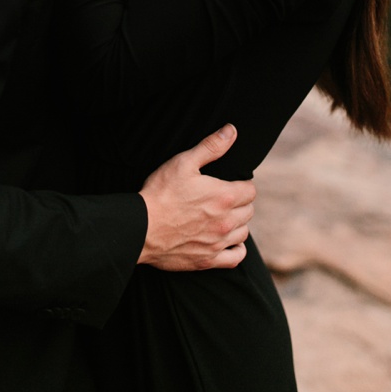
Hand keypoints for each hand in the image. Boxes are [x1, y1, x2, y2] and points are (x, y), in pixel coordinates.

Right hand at [138, 124, 256, 271]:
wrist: (139, 228)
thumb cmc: (160, 193)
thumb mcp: (184, 163)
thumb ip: (211, 146)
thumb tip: (232, 131)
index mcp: (224, 196)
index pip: (250, 190)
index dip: (241, 185)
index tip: (230, 184)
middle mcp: (225, 221)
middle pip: (248, 211)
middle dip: (240, 203)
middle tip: (223, 200)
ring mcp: (217, 243)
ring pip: (243, 233)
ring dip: (237, 224)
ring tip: (222, 218)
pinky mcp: (207, 260)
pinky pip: (235, 257)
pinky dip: (235, 249)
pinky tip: (226, 241)